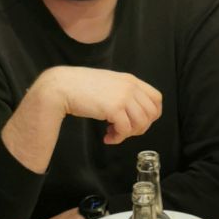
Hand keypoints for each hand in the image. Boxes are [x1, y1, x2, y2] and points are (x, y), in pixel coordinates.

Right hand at [37, 67, 161, 145]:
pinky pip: (125, 129)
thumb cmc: (80, 86)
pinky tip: (107, 138)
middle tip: (125, 131)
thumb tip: (132, 112)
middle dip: (141, 127)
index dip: (152, 114)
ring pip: (141, 123)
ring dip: (128, 134)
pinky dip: (118, 138)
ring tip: (113, 134)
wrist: (62, 86)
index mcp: (130, 80)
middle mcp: (130, 87)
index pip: (156, 98)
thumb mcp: (108, 84)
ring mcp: (123, 96)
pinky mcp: (114, 108)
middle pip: (151, 113)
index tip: (139, 122)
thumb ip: (122, 93)